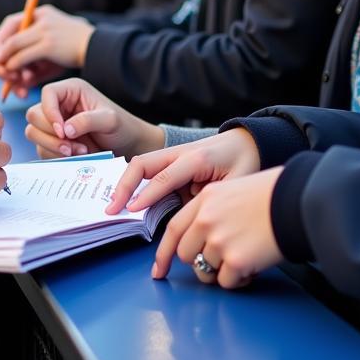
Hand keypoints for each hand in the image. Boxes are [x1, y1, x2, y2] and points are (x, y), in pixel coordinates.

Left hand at [0, 5, 93, 92]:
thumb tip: (16, 81)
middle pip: (7, 35)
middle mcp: (40, 17)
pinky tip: (16, 76)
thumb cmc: (72, 52)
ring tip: (9, 78)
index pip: (9, 25)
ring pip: (13, 45)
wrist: (98, 48)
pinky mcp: (49, 43)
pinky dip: (15, 65)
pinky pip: (23, 55)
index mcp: (38, 13)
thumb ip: (32, 64)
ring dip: (6, 64)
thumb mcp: (49, 53)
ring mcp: (45, 29)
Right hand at [25, 78, 165, 158]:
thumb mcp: (110, 120)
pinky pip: (41, 149)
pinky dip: (55, 156)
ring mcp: (54, 124)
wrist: (127, 146)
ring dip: (52, 146)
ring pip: (33, 133)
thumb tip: (64, 130)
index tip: (63, 132)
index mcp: (70, 91)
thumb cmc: (122, 126)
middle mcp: (59, 105)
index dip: (49, 112)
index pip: (47, 93)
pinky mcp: (53, 141)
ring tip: (77, 152)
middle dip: (50, 134)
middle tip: (71, 147)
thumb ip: (87, 121)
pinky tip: (76, 157)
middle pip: (34, 115)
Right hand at [106, 128, 260, 214]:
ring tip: (113, 206)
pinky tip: (126, 199)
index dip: (146, 195)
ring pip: (140, 164)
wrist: (247, 140)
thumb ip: (213, 199)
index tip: (131, 210)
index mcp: (196, 158)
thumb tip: (188, 219)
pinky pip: (147, 170)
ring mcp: (172, 154)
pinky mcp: (171, 160)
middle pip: (142, 163)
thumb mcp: (237, 183)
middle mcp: (179, 153)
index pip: (164, 178)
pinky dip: (133, 182)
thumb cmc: (245, 161)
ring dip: (124, 183)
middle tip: (112, 208)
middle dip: (123, 185)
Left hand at [151, 168, 284, 287]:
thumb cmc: (270, 198)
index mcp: (204, 201)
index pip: (173, 229)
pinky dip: (238, 280)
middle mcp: (206, 220)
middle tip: (221, 260)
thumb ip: (209, 212)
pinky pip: (226, 282)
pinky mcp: (235, 260)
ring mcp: (218, 240)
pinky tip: (253, 266)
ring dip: (222, 272)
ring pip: (205, 271)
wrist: (296, 203)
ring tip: (244, 259)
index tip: (158, 271)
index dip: (163, 253)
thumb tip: (198, 240)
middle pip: (185, 254)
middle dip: (199, 263)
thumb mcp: (231, 193)